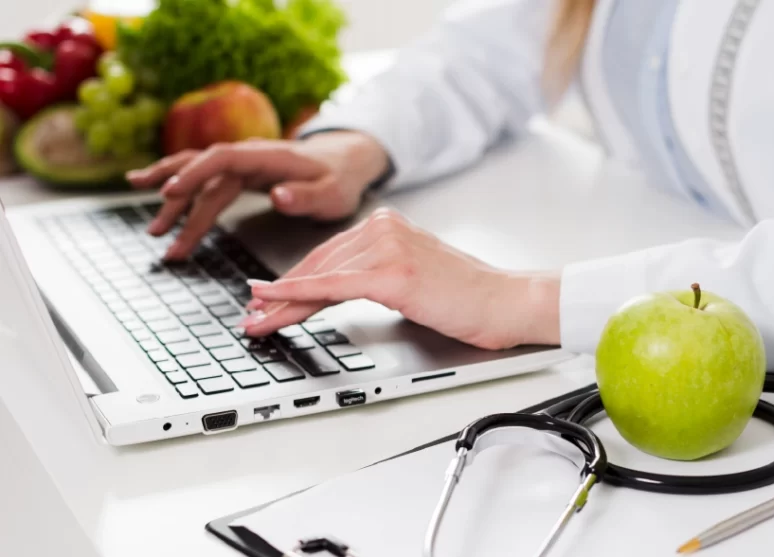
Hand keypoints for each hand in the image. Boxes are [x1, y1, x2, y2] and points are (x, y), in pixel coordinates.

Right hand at [125, 131, 390, 259]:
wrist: (346, 160)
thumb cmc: (339, 179)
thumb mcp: (333, 193)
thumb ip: (306, 196)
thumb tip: (277, 197)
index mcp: (268, 156)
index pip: (222, 159)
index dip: (194, 174)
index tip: (169, 193)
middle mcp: (249, 155)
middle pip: (204, 173)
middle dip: (178, 204)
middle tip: (158, 234)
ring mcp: (242, 163)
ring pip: (199, 177)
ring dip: (173, 200)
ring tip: (151, 228)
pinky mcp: (240, 173)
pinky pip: (205, 179)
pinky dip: (179, 183)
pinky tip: (152, 189)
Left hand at [240, 208, 561, 349]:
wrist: (506, 301)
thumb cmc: (469, 296)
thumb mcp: (414, 274)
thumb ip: (376, 272)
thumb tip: (336, 290)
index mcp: (387, 224)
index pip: (327, 254)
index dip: (292, 279)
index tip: (266, 297)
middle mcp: (384, 227)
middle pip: (317, 265)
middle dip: (280, 294)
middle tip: (251, 314)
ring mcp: (388, 248)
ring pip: (319, 277)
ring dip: (282, 302)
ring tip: (257, 322)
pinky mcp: (392, 273)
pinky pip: (333, 286)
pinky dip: (298, 295)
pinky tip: (274, 302)